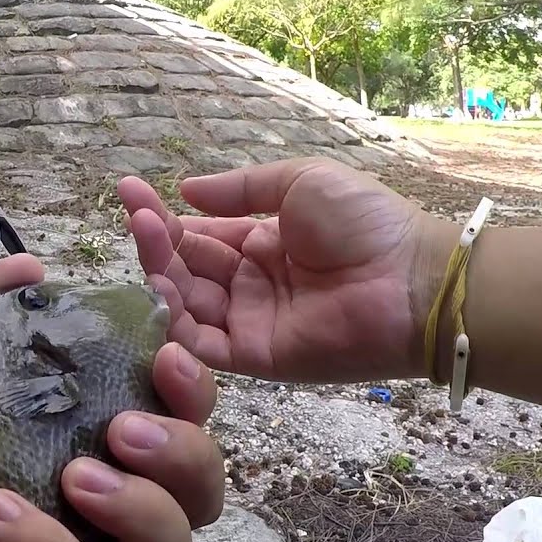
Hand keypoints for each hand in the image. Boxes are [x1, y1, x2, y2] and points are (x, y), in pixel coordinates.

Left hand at [0, 254, 223, 541]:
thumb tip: (31, 264)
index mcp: (99, 441)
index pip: (183, 417)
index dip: (195, 387)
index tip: (164, 353)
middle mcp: (106, 509)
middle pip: (202, 495)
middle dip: (185, 454)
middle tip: (124, 427)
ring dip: (143, 510)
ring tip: (78, 476)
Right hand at [119, 157, 449, 382]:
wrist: (412, 280)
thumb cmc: (366, 224)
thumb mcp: (300, 183)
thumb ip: (241, 189)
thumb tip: (185, 191)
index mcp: (263, 244)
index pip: (200, 236)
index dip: (164, 217)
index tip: (129, 191)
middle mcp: (250, 285)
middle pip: (187, 268)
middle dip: (156, 240)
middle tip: (133, 211)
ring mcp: (250, 322)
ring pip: (186, 302)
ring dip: (160, 270)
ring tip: (144, 233)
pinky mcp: (254, 358)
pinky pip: (201, 343)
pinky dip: (174, 319)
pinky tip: (157, 282)